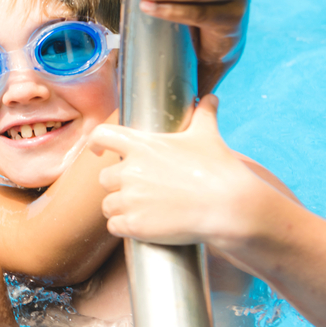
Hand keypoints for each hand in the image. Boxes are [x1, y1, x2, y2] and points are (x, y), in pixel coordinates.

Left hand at [88, 95, 264, 255]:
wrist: (230, 206)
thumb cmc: (219, 169)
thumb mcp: (208, 136)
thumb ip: (203, 115)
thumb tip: (210, 99)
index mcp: (140, 146)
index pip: (101, 136)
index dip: (95, 143)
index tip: (98, 151)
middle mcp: (129, 171)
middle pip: (105, 178)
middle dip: (118, 184)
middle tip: (140, 190)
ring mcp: (130, 199)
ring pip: (108, 205)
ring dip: (120, 208)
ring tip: (143, 210)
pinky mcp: (134, 225)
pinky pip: (115, 226)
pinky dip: (125, 227)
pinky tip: (141, 226)